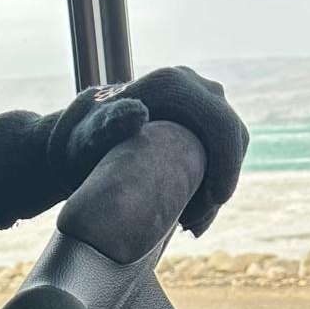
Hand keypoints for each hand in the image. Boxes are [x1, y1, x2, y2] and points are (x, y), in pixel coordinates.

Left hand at [0, 66, 246, 235]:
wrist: (79, 138)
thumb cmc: (80, 139)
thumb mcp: (89, 136)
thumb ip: (108, 124)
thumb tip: (139, 113)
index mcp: (172, 83)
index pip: (222, 124)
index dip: (227, 165)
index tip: (216, 201)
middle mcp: (191, 83)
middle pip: (230, 136)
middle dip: (219, 184)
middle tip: (192, 225)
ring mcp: (198, 99)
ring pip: (228, 147)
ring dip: (215, 187)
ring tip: (186, 224)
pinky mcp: (198, 118)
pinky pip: (219, 150)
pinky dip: (209, 182)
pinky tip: (187, 214)